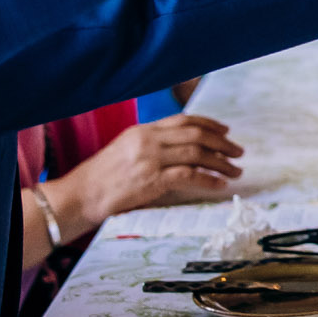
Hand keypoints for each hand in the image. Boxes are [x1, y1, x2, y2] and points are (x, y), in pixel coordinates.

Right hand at [48, 115, 243, 226]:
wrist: (79, 196)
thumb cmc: (101, 178)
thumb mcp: (125, 150)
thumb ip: (151, 145)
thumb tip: (182, 148)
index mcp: (143, 130)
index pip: (184, 120)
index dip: (209, 124)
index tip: (226, 131)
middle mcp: (148, 140)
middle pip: (196, 134)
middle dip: (222, 143)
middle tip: (238, 152)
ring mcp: (150, 159)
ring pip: (197, 153)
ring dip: (221, 162)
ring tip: (235, 171)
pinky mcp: (152, 180)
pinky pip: (189, 175)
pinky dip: (209, 179)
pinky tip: (220, 184)